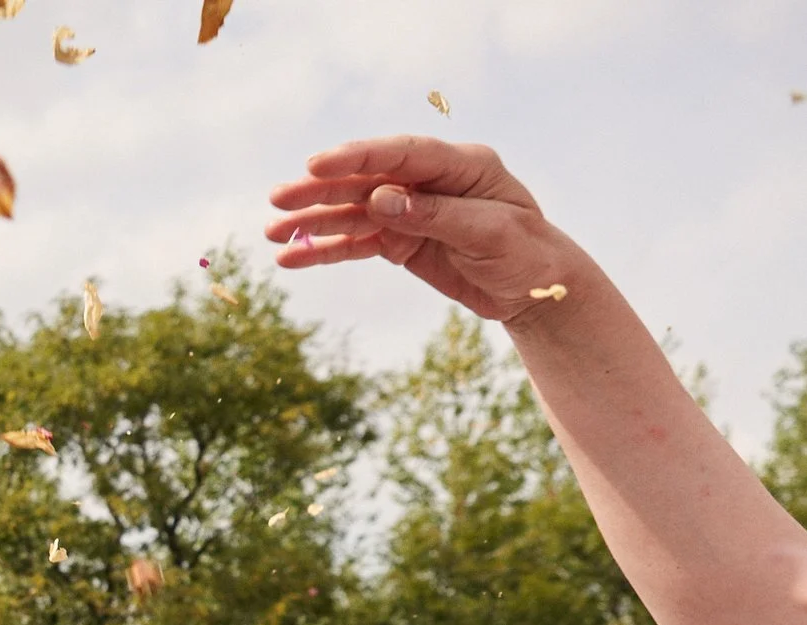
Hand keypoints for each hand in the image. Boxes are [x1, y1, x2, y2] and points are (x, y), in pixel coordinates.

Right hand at [266, 136, 589, 325]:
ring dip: (312, 222)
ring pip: (353, 212)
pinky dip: (325, 250)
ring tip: (270, 234)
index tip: (317, 164)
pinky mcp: (400, 240)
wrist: (535, 289)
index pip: (401, 154)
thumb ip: (434, 215)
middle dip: (320, 190)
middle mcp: (428, 182)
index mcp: (460, 165)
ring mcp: (410, 210)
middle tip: (277, 198)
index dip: (358, 157)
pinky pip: (356, 243)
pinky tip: (291, 258)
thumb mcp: (489, 233)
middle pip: (366, 180)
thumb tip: (379, 199)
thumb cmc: (525, 253)